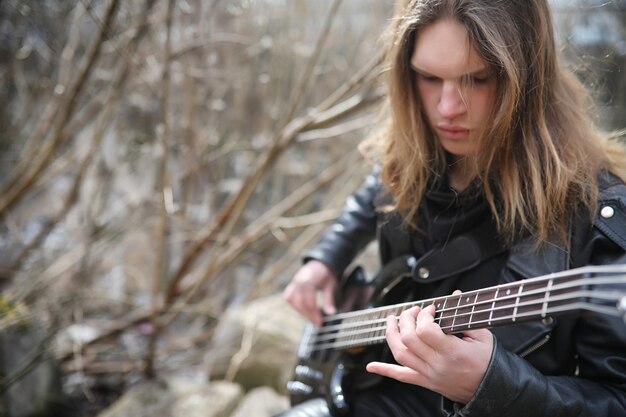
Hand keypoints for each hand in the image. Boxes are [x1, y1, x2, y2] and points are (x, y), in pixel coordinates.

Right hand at [283, 260, 337, 326]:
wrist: (320, 262)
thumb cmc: (327, 274)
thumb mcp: (331, 286)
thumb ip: (329, 300)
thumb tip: (331, 314)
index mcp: (309, 280)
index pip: (309, 301)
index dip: (314, 314)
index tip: (320, 323)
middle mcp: (298, 281)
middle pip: (299, 303)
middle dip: (308, 315)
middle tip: (317, 323)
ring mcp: (293, 282)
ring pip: (292, 300)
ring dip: (301, 311)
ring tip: (312, 318)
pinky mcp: (291, 285)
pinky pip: (289, 297)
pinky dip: (295, 305)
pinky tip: (304, 310)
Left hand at [366, 300, 492, 403]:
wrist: (490, 391)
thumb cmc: (487, 362)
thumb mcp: (482, 336)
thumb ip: (465, 316)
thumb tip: (455, 295)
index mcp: (453, 352)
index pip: (426, 330)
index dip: (424, 315)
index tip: (430, 308)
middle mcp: (437, 364)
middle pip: (409, 339)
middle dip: (406, 319)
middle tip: (412, 311)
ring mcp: (428, 374)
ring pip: (400, 354)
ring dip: (390, 335)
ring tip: (391, 321)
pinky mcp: (425, 382)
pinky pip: (401, 376)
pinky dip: (384, 370)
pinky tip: (371, 366)